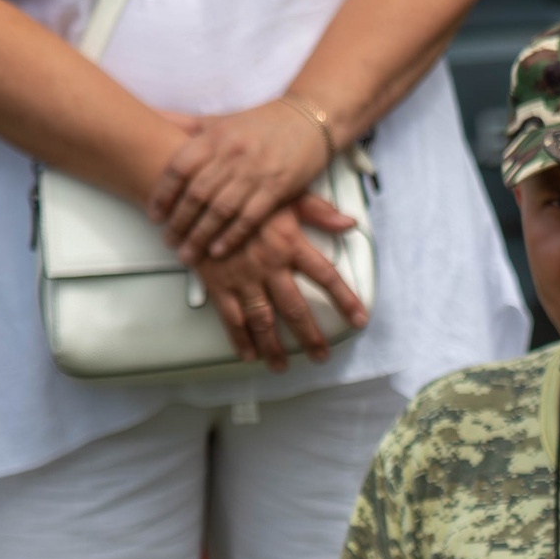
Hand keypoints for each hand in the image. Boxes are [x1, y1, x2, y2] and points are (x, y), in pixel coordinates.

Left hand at [151, 99, 336, 263]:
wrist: (310, 119)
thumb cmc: (265, 122)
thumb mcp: (223, 119)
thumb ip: (188, 123)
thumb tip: (155, 118)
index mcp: (216, 136)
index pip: (179, 167)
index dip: (163, 193)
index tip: (154, 214)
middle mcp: (233, 153)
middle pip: (196, 193)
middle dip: (179, 221)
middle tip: (168, 240)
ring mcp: (255, 171)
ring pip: (220, 209)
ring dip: (201, 235)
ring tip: (188, 252)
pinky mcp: (278, 187)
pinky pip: (249, 217)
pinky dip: (231, 236)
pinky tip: (218, 249)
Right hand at [192, 201, 368, 369]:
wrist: (200, 193)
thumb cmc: (246, 193)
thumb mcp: (287, 195)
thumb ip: (320, 212)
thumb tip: (350, 224)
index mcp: (290, 243)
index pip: (326, 276)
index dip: (345, 299)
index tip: (359, 320)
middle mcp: (270, 265)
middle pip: (296, 308)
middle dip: (310, 337)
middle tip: (320, 356)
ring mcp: (243, 277)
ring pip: (263, 320)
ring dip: (274, 347)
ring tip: (282, 366)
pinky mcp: (219, 283)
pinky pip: (231, 317)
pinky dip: (240, 339)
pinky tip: (248, 355)